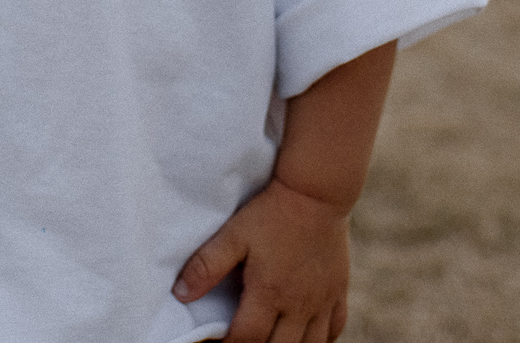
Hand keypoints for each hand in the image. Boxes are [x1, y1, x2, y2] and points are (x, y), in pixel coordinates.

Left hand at [172, 175, 350, 342]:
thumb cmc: (272, 212)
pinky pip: (335, 328)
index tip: (219, 341)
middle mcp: (298, 304)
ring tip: (272, 339)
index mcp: (269, 293)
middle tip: (245, 338)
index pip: (246, 339)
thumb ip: (206, 265)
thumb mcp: (234, 235)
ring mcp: (322, 300)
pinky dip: (321, 339)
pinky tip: (305, 335)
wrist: (316, 192)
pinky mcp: (338, 291)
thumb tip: (180, 294)